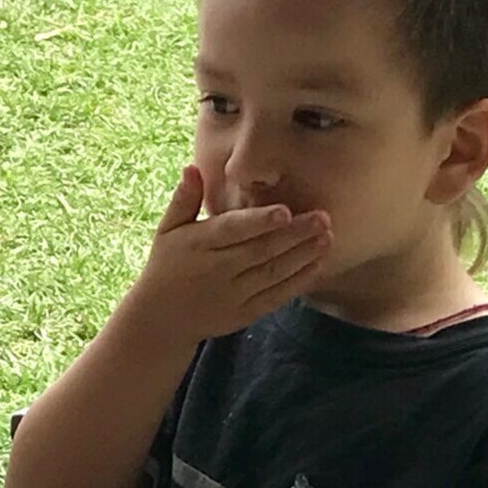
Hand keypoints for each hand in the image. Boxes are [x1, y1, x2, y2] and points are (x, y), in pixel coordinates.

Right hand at [129, 166, 330, 341]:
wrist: (160, 320)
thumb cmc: (165, 267)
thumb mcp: (166, 231)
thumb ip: (183, 200)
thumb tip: (193, 168)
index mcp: (197, 245)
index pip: (231, 231)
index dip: (258, 222)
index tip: (284, 211)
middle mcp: (216, 270)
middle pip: (260, 251)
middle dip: (294, 235)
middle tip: (323, 218)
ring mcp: (232, 295)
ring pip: (272, 273)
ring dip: (303, 255)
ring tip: (327, 236)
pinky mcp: (244, 314)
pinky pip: (275, 296)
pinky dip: (298, 282)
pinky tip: (317, 265)